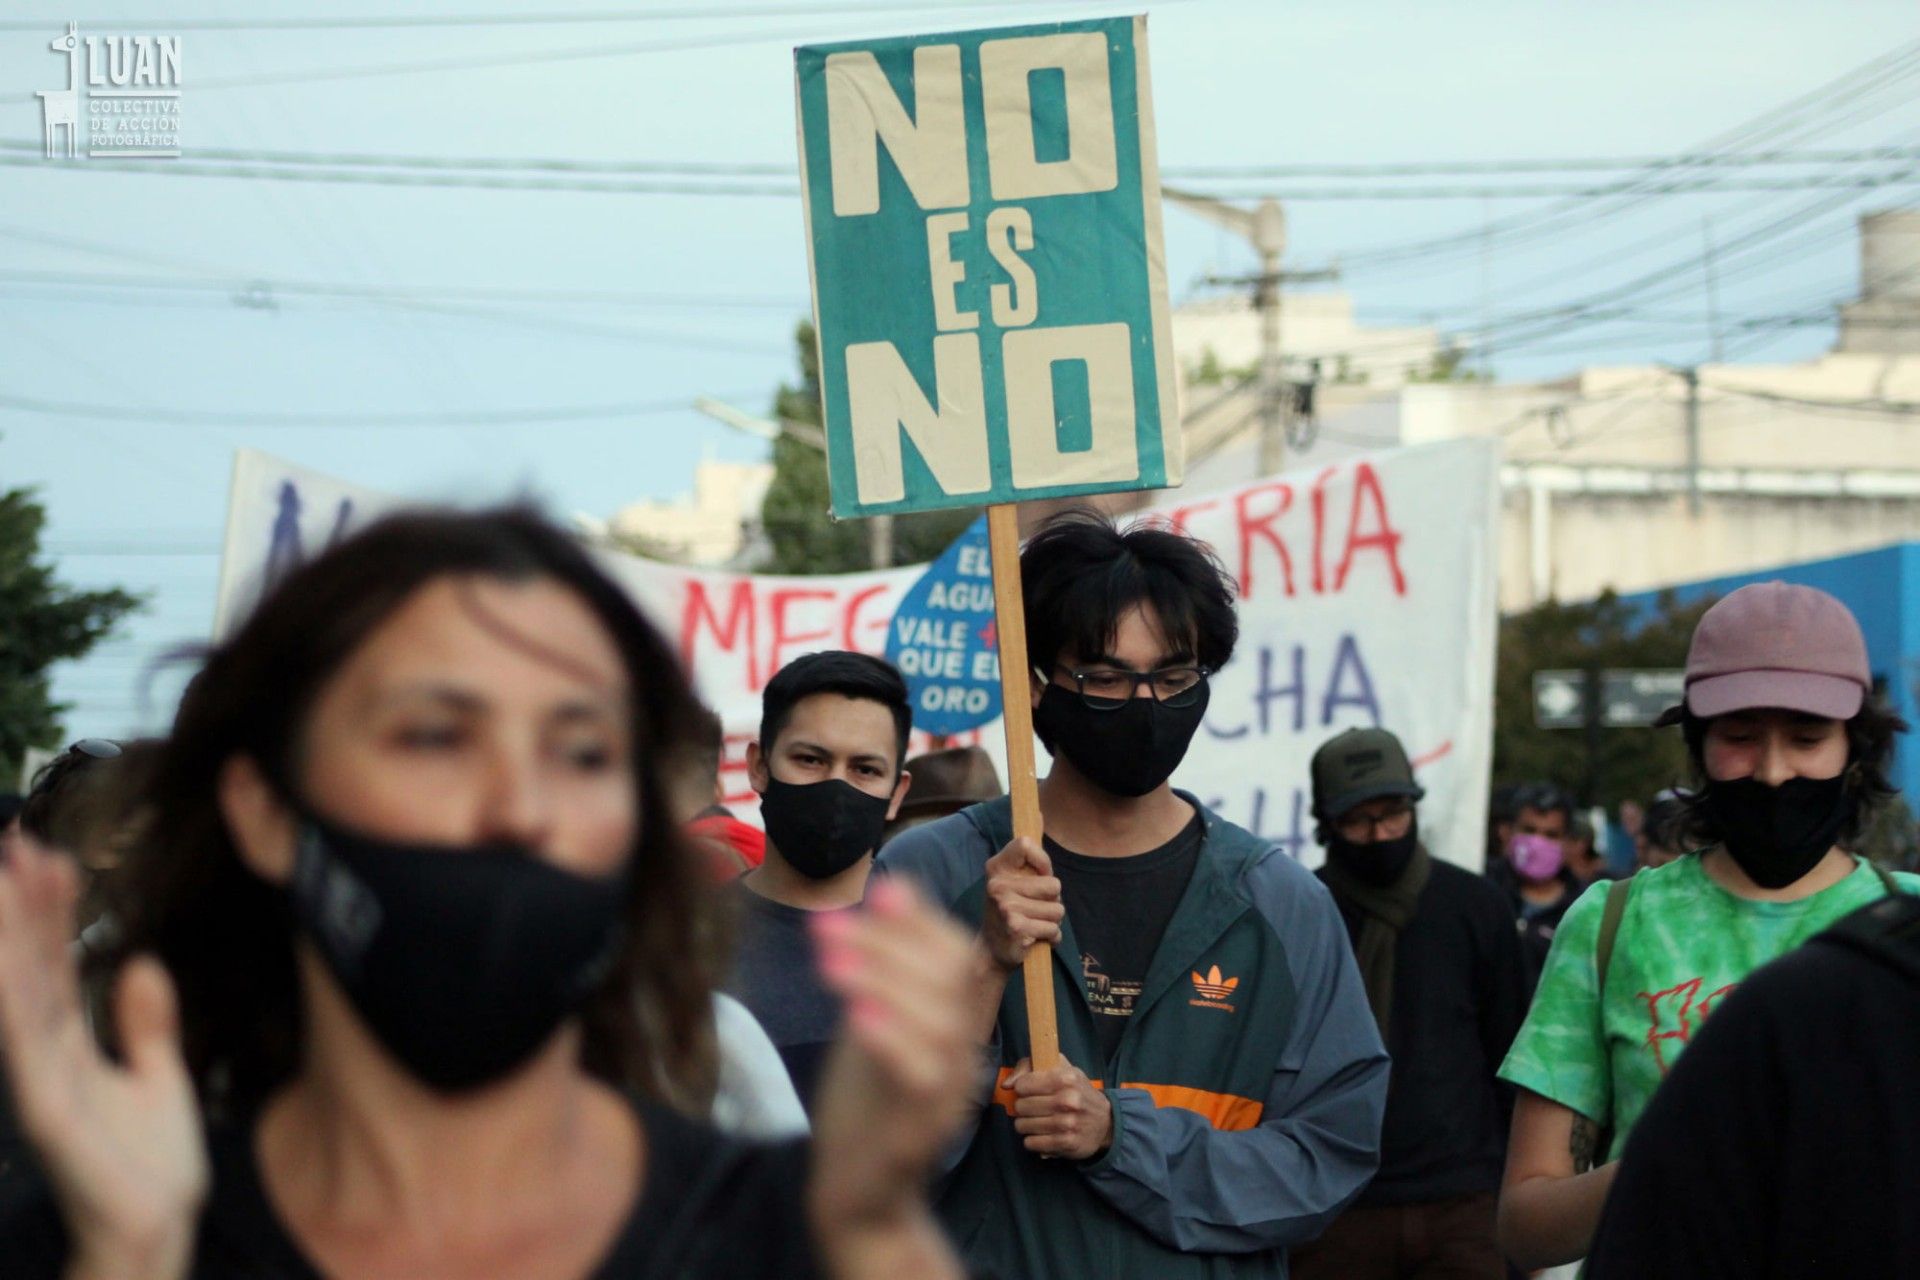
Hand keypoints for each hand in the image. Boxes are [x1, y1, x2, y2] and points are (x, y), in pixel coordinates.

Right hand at [0, 836, 205, 1279]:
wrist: (154, 1231)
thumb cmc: (146, 1165)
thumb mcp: (156, 1075)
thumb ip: (146, 1022)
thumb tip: (141, 964)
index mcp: (71, 1045)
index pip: (56, 963)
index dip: (50, 912)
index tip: (48, 854)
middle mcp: (46, 1056)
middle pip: (30, 967)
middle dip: (22, 906)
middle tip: (16, 840)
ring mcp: (42, 1081)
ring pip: (21, 994)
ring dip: (12, 936)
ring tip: (8, 874)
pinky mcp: (50, 1109)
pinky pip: (29, 1046)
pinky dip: (16, 1000)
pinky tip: (12, 962)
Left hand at [808, 878, 976, 1246]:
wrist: (857, 1194)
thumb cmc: (865, 1103)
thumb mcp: (873, 1021)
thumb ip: (884, 968)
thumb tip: (889, 889)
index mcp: (952, 1022)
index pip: (955, 953)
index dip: (917, 919)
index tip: (872, 895)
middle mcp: (961, 1052)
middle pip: (951, 979)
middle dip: (887, 943)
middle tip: (825, 929)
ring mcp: (948, 1092)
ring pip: (941, 1022)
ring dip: (883, 982)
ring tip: (828, 964)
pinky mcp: (921, 1129)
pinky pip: (923, 1077)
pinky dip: (892, 1040)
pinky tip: (855, 1018)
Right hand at [979, 837, 1063, 973]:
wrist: (991, 951)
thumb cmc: (1009, 910)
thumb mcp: (1013, 879)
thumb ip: (1029, 853)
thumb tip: (1038, 813)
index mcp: (996, 867)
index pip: (1026, 844)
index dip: (1043, 862)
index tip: (1040, 875)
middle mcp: (997, 884)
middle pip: (1054, 884)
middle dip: (1052, 900)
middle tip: (1033, 908)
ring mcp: (1005, 906)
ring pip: (1058, 909)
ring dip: (1052, 921)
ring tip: (1033, 924)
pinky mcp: (1016, 928)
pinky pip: (1053, 929)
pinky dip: (1050, 937)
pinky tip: (1034, 938)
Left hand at [1008, 1057, 1111, 1160]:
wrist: (1106, 1122)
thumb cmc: (1077, 1092)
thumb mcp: (1061, 1069)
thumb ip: (1029, 1066)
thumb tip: (1007, 1084)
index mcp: (1065, 1078)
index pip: (1023, 1085)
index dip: (1022, 1088)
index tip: (1030, 1091)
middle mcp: (1067, 1100)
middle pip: (1020, 1106)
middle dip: (1023, 1108)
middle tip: (1034, 1108)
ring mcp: (1067, 1124)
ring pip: (1022, 1126)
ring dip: (1026, 1124)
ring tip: (1037, 1121)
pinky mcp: (1066, 1143)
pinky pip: (1031, 1143)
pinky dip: (1033, 1140)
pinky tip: (1042, 1134)